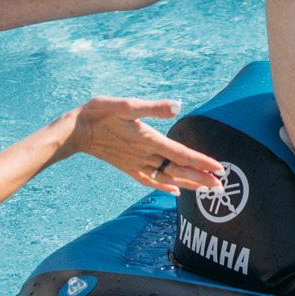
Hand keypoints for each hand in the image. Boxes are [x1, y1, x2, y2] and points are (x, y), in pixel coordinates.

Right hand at [60, 97, 222, 191]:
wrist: (74, 131)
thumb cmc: (100, 112)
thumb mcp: (126, 104)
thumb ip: (153, 107)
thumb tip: (177, 105)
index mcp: (149, 139)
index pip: (182, 154)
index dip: (202, 162)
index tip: (220, 170)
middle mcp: (145, 154)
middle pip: (178, 170)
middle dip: (201, 179)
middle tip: (221, 188)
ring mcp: (136, 163)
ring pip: (167, 177)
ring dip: (187, 183)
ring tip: (205, 190)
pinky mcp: (127, 166)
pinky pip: (149, 180)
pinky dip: (163, 186)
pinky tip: (174, 191)